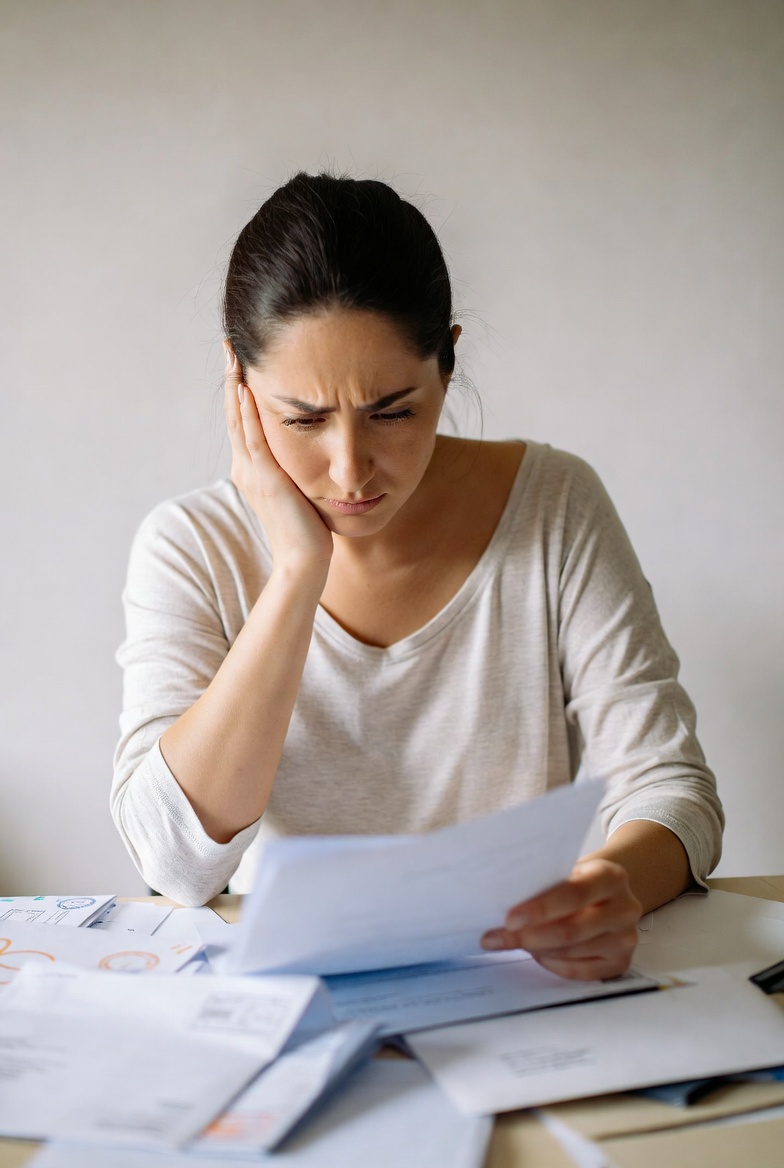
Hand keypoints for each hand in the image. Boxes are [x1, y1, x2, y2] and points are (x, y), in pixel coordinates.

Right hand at [224, 345, 333, 573]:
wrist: (304, 561)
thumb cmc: (308, 530)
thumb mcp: (301, 488)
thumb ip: (297, 467)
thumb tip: (312, 448)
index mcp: (252, 468)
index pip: (243, 420)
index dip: (239, 389)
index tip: (241, 359)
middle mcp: (246, 467)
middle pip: (234, 413)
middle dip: (232, 378)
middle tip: (230, 345)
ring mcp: (252, 472)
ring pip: (238, 420)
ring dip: (235, 385)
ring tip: (234, 355)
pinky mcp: (265, 478)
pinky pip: (253, 438)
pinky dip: (248, 412)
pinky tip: (247, 388)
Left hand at [480, 858, 641, 980]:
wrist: (610, 891)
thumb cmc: (579, 880)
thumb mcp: (567, 870)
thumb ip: (545, 885)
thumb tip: (503, 907)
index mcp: (611, 876)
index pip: (574, 894)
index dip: (540, 909)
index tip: (509, 919)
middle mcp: (625, 908)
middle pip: (571, 930)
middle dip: (529, 936)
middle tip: (498, 938)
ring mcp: (626, 938)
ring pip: (572, 952)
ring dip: (536, 949)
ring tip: (513, 941)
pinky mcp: (621, 962)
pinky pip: (580, 972)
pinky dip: (553, 964)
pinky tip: (537, 954)